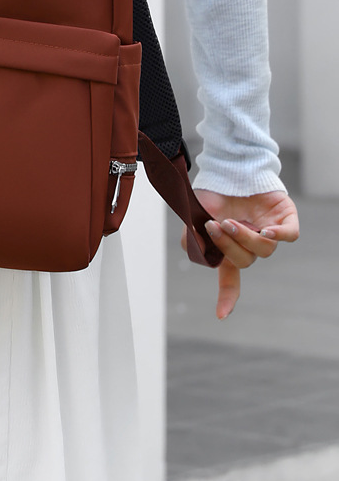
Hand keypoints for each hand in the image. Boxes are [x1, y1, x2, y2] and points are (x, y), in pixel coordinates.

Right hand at [183, 189, 299, 319]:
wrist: (230, 164)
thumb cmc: (214, 190)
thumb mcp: (193, 213)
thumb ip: (191, 235)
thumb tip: (200, 249)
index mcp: (231, 246)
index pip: (230, 277)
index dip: (227, 296)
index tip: (221, 315)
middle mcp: (251, 242)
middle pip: (245, 260)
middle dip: (228, 246)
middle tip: (214, 226)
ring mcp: (270, 230)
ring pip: (264, 250)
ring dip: (245, 238)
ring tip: (230, 222)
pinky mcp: (285, 218)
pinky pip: (289, 235)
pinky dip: (279, 236)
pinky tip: (267, 230)